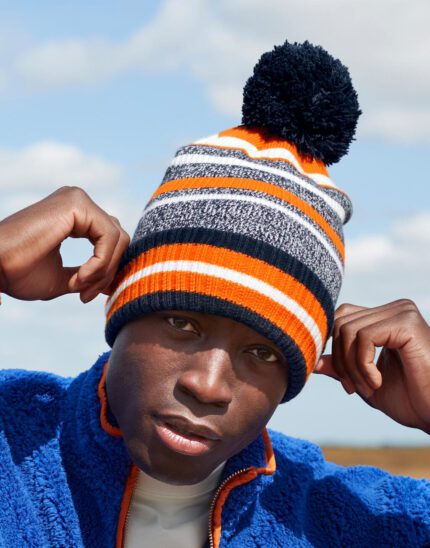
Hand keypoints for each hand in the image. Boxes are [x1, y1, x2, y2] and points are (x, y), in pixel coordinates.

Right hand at [0, 186, 129, 302]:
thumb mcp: (64, 277)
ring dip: (102, 270)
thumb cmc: (19, 273)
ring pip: (117, 238)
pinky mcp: (77, 204)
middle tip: (84, 295)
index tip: (87, 295)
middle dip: (107, 272)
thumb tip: (113, 283)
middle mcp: (78, 202)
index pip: (110, 241)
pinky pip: (109, 237)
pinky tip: (79, 277)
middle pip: (117, 238)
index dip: (106, 271)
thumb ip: (89, 275)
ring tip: (79, 287)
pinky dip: (99, 263)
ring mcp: (77, 199)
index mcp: (74, 215)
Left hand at [314, 300, 429, 433]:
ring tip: (368, 389)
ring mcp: (401, 312)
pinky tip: (378, 383)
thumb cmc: (411, 401)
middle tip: (353, 388)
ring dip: (351, 367)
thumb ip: (340, 367)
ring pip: (348, 330)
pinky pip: (364, 337)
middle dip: (340, 360)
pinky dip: (363, 365)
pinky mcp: (406, 322)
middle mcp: (394, 309)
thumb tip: (311, 359)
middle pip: (340, 323)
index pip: (340, 318)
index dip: (333, 349)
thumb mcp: (365, 382)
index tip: (345, 382)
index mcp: (386, 318)